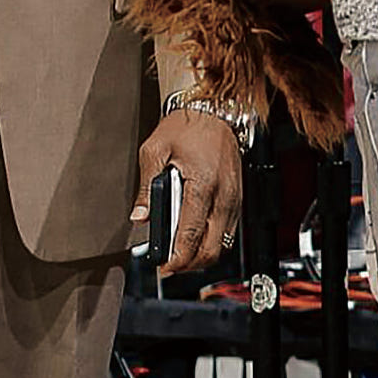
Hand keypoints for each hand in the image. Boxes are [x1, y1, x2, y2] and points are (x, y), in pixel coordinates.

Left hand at [132, 110, 242, 275]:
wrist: (214, 111)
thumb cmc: (187, 126)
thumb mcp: (154, 150)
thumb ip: (146, 188)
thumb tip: (140, 217)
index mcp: (203, 184)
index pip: (192, 233)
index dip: (178, 256)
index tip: (164, 266)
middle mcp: (224, 195)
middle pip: (212, 247)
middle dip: (190, 263)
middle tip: (169, 266)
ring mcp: (234, 198)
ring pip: (223, 243)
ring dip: (202, 255)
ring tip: (179, 256)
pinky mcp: (237, 198)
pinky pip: (228, 231)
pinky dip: (212, 242)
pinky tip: (195, 240)